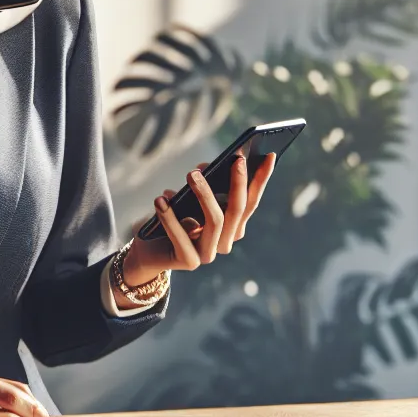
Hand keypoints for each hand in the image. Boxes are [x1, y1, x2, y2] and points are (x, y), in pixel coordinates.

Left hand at [123, 151, 276, 284]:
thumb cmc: (172, 217)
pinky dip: (170, 216)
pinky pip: (182, 236)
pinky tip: (161, 198)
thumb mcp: (187, 196)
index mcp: (232, 227)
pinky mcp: (188, 261)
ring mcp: (209, 254)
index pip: (251, 201)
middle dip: (239, 182)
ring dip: (204, 194)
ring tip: (191, 173)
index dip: (261, 179)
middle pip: (237, 210)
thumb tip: (205, 168)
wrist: (147, 250)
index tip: (270, 155)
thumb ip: (202, 183)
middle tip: (236, 159)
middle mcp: (225, 242)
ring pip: (216, 220)